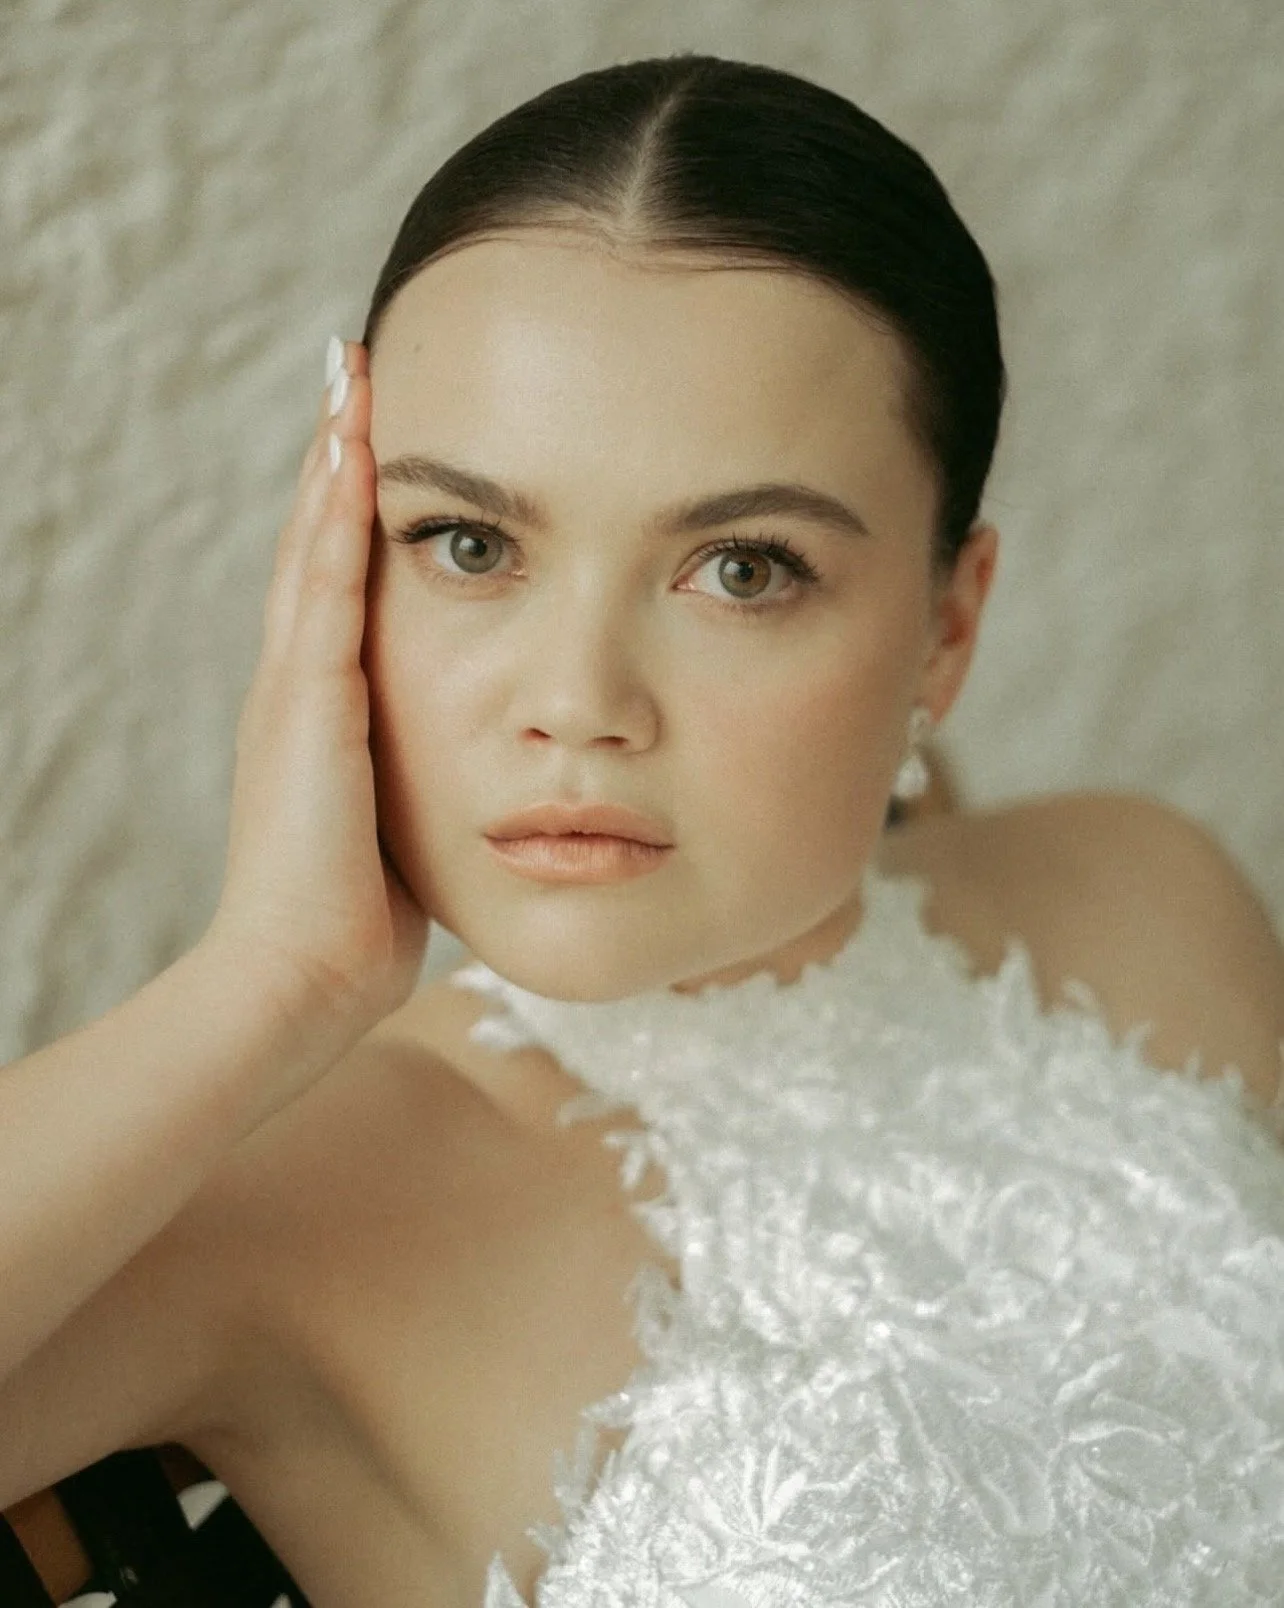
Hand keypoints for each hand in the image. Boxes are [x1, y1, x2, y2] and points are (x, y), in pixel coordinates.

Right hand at [204, 338, 429, 1033]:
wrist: (300, 976)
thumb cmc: (358, 919)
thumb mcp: (398, 826)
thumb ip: (419, 780)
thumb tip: (480, 770)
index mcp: (319, 709)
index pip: (336, 583)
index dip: (350, 509)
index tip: (376, 437)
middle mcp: (296, 683)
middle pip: (317, 544)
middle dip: (336, 459)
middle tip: (353, 371)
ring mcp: (293, 690)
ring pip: (313, 549)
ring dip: (333, 462)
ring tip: (350, 380)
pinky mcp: (307, 708)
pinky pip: (325, 593)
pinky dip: (335, 521)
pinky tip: (353, 455)